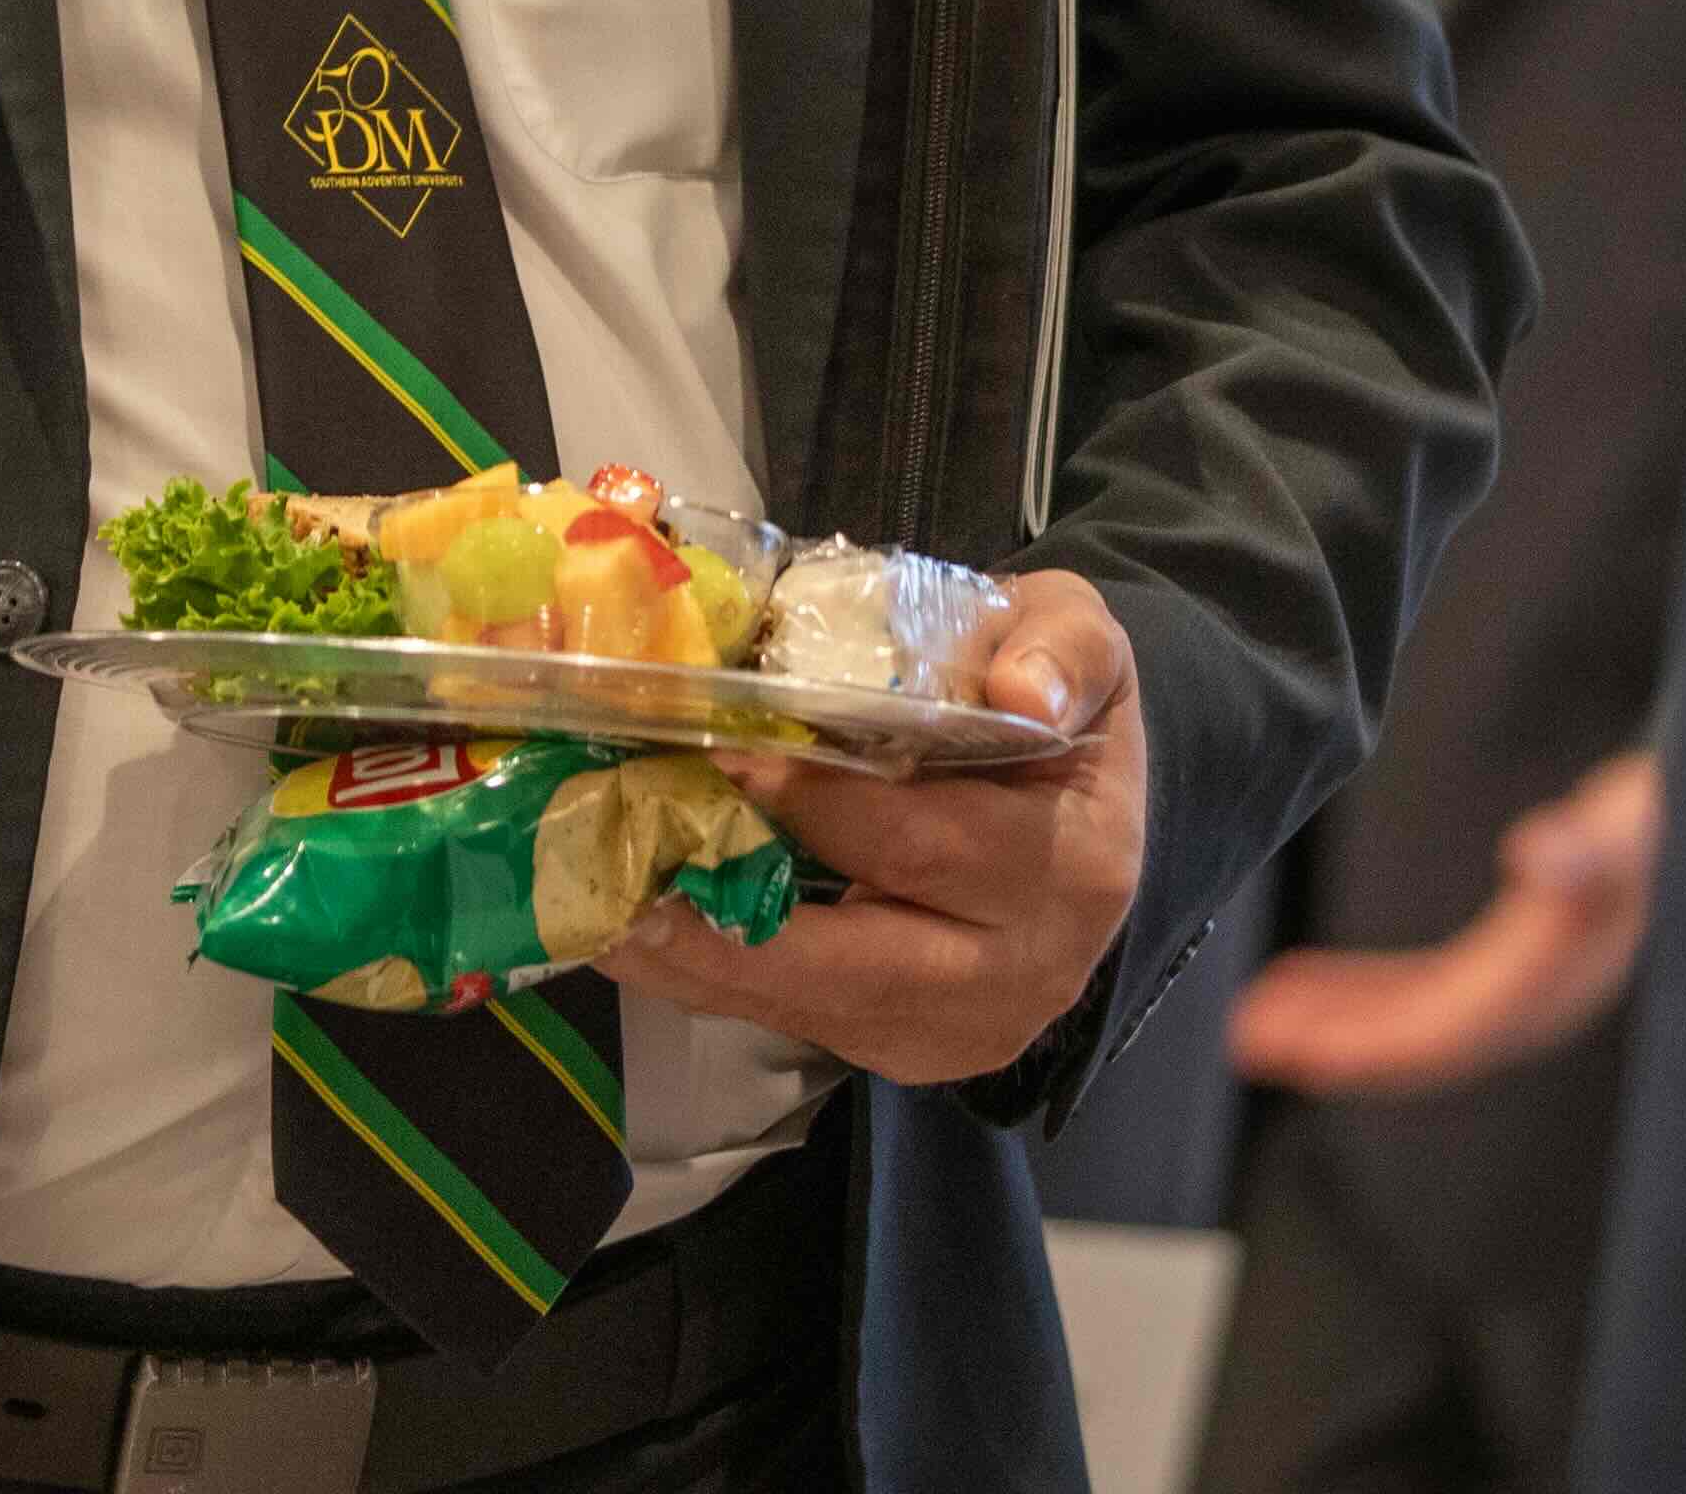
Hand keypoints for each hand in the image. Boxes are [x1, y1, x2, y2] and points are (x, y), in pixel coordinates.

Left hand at [604, 570, 1141, 1087]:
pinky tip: (640, 940)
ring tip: (601, 914)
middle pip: (860, 963)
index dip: (817, 804)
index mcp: (1071, 862)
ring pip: (817, 1009)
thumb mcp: (1077, 636)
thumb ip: (1058, 645)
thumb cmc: (1048, 700)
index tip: (721, 757)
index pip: (924, 845)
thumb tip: (1021, 690)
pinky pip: (804, 1025)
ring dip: (702, 965)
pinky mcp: (912, 1049)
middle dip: (730, 922)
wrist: (1084, 804)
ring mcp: (966, 1026)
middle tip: (623, 865)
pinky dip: (718, 984)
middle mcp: (1027, 968)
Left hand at [1225, 741, 1659, 1098]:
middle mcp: (1537, 997)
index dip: (1368, 1048)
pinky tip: (1306, 982)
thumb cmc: (1662, 816)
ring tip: (1256, 1020)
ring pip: (1417, 1019)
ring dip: (1340, 1022)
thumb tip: (1536, 856)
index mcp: (1552, 979)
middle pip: (1422, 1041)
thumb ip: (1587, 846)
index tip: (1295, 1051)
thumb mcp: (1627, 826)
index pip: (1447, 1034)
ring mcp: (1526, 983)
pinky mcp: (1516, 957)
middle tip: (1245, 1041)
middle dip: (1336, 1046)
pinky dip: (1366, 990)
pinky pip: (1429, 990)